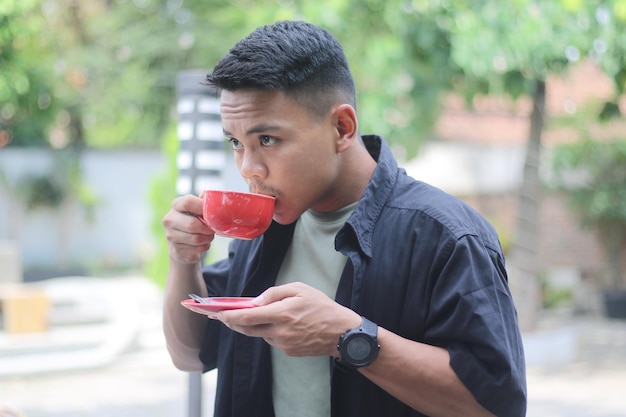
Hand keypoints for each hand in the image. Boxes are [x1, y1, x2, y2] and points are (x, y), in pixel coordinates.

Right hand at [162, 194, 214, 263]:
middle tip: (213, 229)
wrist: (182, 243)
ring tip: (208, 236)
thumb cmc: (194, 221)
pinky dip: (205, 247)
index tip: (212, 213)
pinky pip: (197, 249)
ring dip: (208, 238)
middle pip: (192, 224)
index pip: (188, 202)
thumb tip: (212, 199)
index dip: (203, 207)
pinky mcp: (176, 250)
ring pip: (196, 239)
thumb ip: (203, 203)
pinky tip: (202, 243)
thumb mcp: (197, 210)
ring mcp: (170, 236)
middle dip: (207, 228)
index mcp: (176, 205)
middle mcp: (169, 219)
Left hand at [217, 282, 360, 356]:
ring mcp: (283, 344)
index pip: (247, 317)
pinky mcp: (288, 351)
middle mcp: (279, 331)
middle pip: (247, 329)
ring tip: (257, 316)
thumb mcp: (300, 289)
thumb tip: (256, 301)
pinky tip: (280, 325)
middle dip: (234, 322)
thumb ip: (275, 293)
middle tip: (224, 316)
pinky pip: (272, 340)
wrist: (341, 332)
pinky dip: (270, 332)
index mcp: (281, 313)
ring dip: (255, 326)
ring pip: (260, 334)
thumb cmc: (321, 307)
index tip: (219, 313)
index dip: (229, 316)